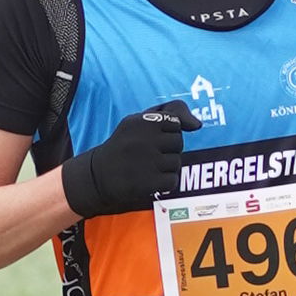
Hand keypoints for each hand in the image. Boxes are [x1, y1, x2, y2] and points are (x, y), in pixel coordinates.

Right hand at [62, 97, 195, 222]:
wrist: (98, 175)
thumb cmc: (125, 145)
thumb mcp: (141, 120)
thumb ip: (172, 112)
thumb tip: (198, 125)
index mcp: (142, 120)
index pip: (175, 123)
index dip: (166, 132)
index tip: (150, 138)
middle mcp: (144, 139)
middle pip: (178, 142)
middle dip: (168, 149)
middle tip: (147, 154)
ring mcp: (147, 161)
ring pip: (176, 162)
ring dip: (166, 167)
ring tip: (146, 167)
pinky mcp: (149, 182)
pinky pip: (173, 180)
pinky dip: (164, 183)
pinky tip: (149, 180)